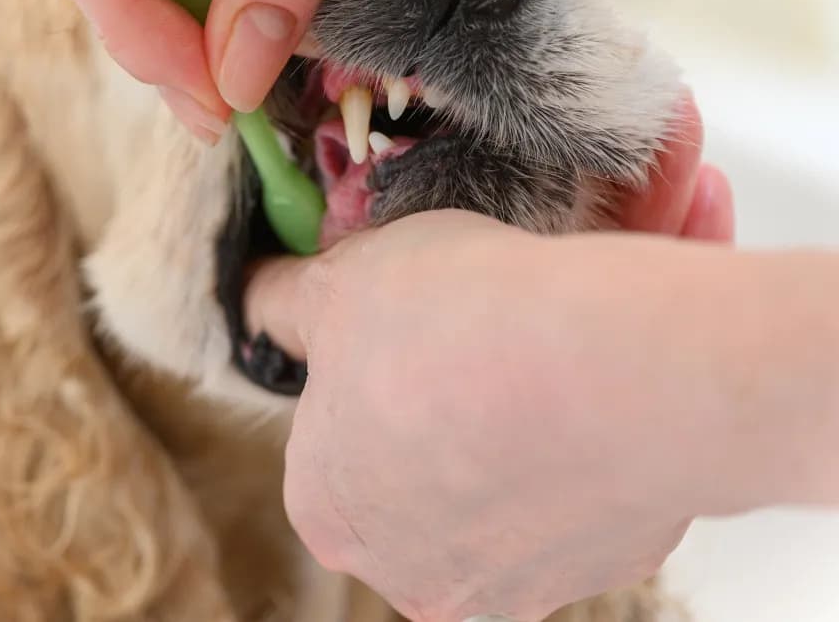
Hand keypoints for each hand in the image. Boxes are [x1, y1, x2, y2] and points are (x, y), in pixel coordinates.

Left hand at [242, 99, 736, 620]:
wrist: (609, 363)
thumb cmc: (454, 324)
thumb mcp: (336, 284)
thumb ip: (283, 303)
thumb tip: (259, 294)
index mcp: (327, 511)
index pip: (328, 440)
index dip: (363, 372)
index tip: (399, 331)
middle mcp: (409, 573)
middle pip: (409, 480)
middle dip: (432, 416)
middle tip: (468, 344)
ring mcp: (513, 585)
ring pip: (498, 497)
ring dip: (508, 440)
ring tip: (532, 364)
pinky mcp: (606, 568)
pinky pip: (578, 500)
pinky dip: (578, 454)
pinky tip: (585, 397)